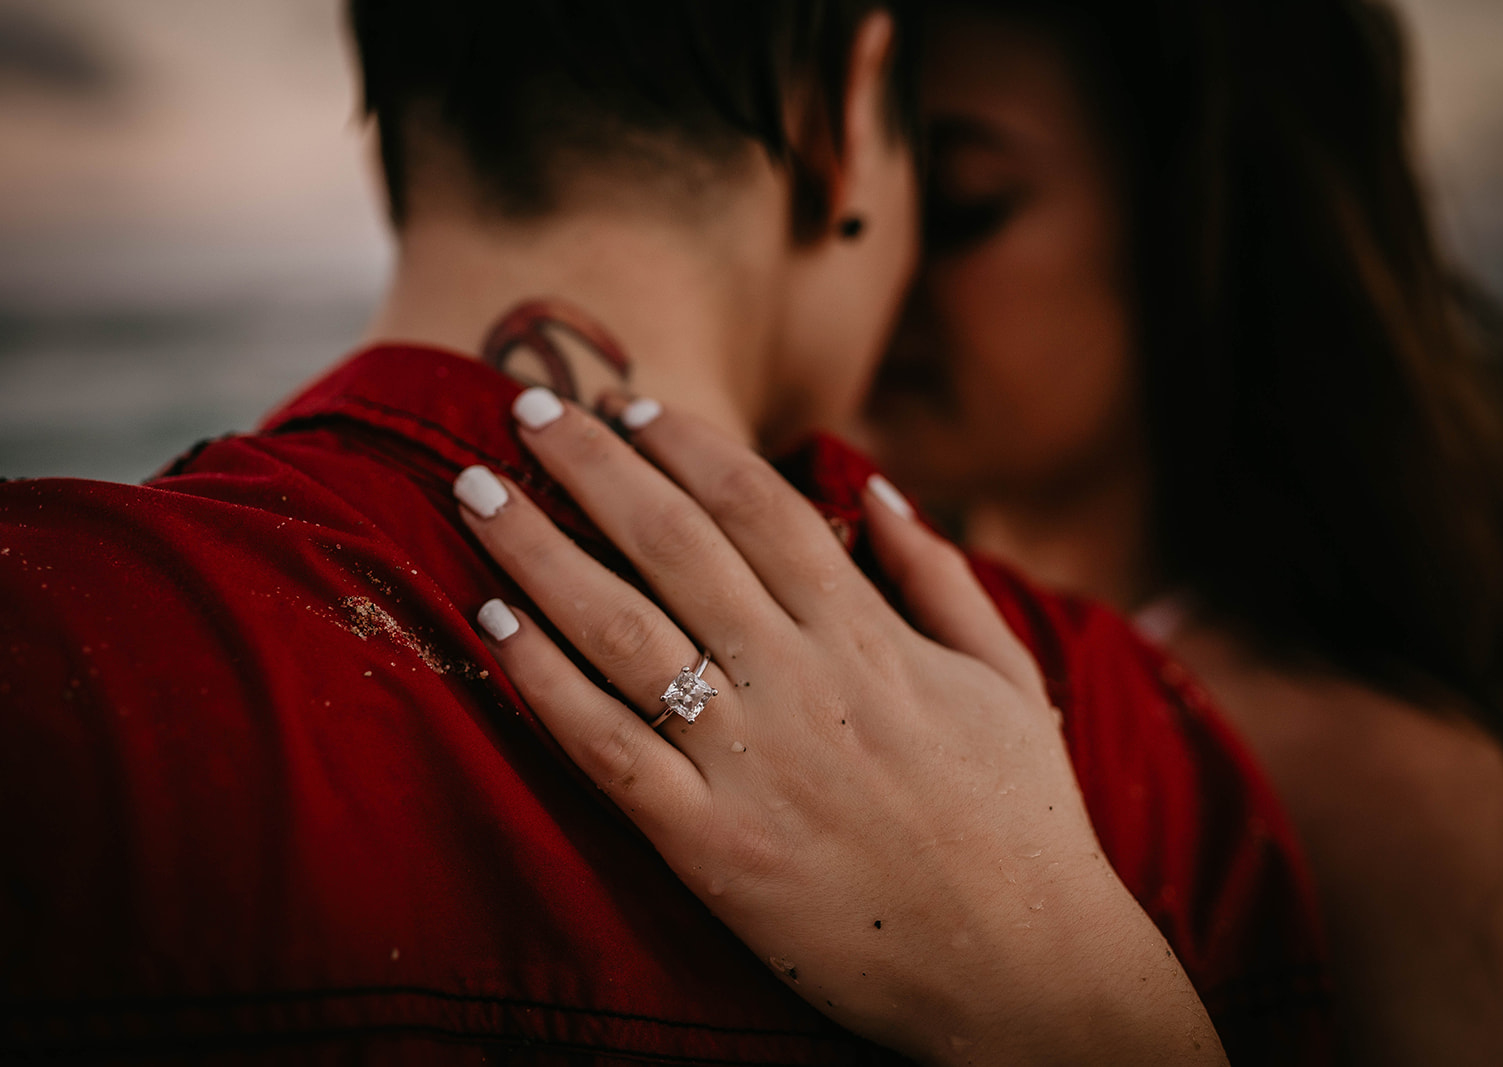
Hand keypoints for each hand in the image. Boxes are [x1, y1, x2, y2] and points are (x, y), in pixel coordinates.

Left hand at [453, 389, 1223, 1065]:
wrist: (1027, 972)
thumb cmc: (1023, 821)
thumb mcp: (1008, 677)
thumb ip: (940, 577)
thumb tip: (882, 490)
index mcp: (869, 637)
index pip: (758, 506)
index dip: (684, 444)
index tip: (628, 408)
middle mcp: (801, 682)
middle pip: (673, 542)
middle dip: (590, 465)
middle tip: (526, 404)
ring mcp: (752, 763)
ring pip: (621, 630)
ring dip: (539, 551)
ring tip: (475, 493)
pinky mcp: (713, 847)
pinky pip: (609, 750)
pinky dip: (544, 684)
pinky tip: (493, 626)